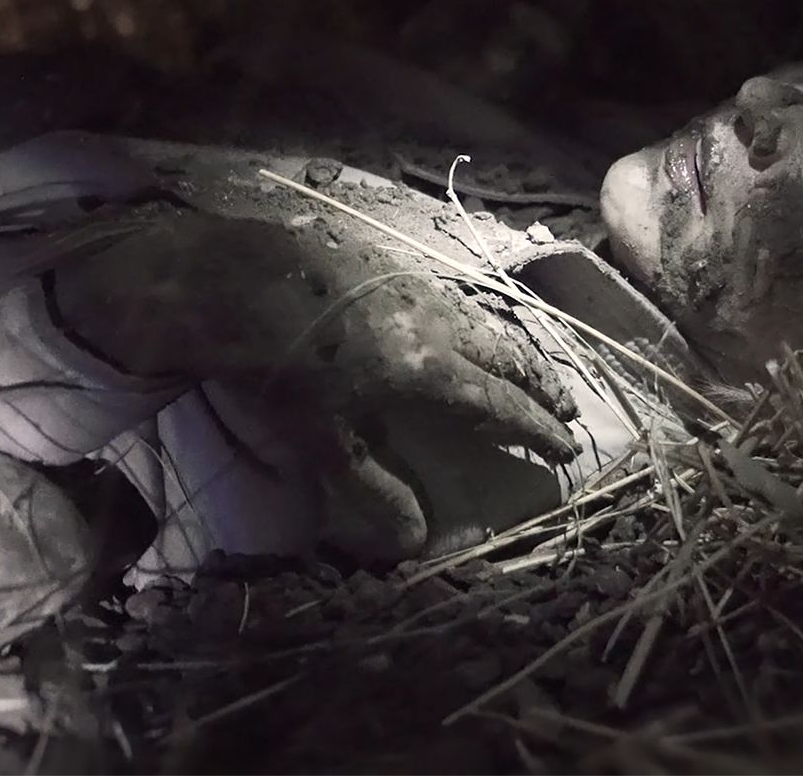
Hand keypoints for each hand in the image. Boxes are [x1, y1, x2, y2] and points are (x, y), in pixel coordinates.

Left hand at [52, 207, 578, 472]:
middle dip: (540, 384)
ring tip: (525, 369)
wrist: (236, 284)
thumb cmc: (279, 372)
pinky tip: (459, 328)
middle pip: (507, 355)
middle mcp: (437, 324)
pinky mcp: (386, 262)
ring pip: (481, 320)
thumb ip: (374, 488)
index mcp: (432, 371)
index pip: (502, 405)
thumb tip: (417, 540)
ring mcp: (413, 286)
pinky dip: (472, 321)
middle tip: (566, 408)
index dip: (537, 429)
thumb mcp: (323, 442)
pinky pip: (449, 297)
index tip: (566, 447)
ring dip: (511, 349)